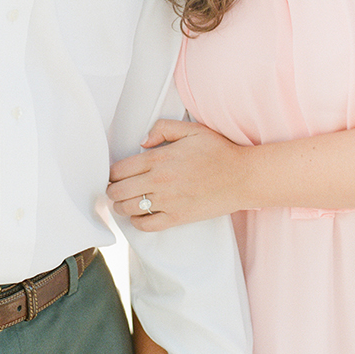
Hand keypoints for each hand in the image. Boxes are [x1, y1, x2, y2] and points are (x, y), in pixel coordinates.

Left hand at [108, 120, 247, 229]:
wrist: (243, 177)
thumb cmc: (220, 152)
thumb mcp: (193, 130)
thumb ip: (163, 128)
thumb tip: (142, 142)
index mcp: (160, 158)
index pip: (118, 170)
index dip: (112, 174)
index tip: (116, 175)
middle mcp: (159, 181)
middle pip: (118, 191)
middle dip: (113, 190)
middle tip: (118, 189)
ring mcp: (167, 201)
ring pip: (127, 209)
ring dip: (122, 206)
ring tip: (127, 202)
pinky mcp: (177, 217)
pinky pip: (146, 225)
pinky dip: (137, 222)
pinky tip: (141, 215)